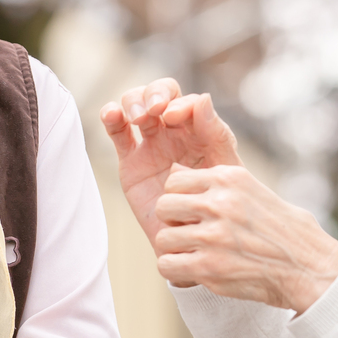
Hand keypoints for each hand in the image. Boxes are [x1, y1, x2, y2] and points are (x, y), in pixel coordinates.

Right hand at [100, 79, 240, 244]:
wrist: (196, 243)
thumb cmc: (219, 208)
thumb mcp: (225, 170)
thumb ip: (216, 135)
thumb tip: (202, 98)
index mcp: (202, 131)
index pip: (188, 102)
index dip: (180, 102)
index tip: (174, 116)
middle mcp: (175, 132)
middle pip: (160, 94)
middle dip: (155, 93)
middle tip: (154, 110)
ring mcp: (151, 144)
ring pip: (136, 105)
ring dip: (134, 102)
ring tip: (137, 117)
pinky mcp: (130, 160)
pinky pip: (118, 133)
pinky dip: (111, 117)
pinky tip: (112, 115)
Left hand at [151, 165, 337, 312]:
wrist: (309, 267)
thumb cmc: (284, 231)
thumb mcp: (252, 192)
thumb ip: (215, 185)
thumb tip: (174, 170)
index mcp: (229, 179)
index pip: (175, 181)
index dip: (180, 198)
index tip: (194, 212)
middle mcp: (219, 203)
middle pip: (164, 207)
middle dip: (173, 222)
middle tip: (191, 234)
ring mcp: (213, 236)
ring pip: (163, 238)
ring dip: (175, 249)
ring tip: (196, 254)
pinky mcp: (209, 267)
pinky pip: (167, 265)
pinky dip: (177, 270)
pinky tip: (194, 270)